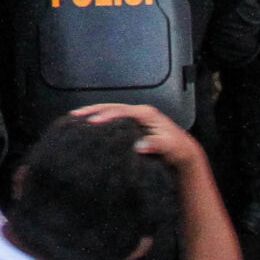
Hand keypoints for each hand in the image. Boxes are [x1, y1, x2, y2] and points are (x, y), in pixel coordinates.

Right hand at [75, 103, 205, 172]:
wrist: (183, 152)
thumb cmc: (177, 149)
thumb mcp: (169, 148)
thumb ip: (155, 145)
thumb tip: (139, 146)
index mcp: (146, 114)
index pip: (121, 111)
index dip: (106, 115)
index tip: (92, 122)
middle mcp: (139, 112)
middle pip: (112, 107)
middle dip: (93, 110)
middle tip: (76, 115)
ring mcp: (135, 117)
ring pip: (110, 110)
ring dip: (94, 112)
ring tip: (76, 117)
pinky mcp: (132, 124)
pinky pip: (113, 118)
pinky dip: (100, 119)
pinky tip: (89, 124)